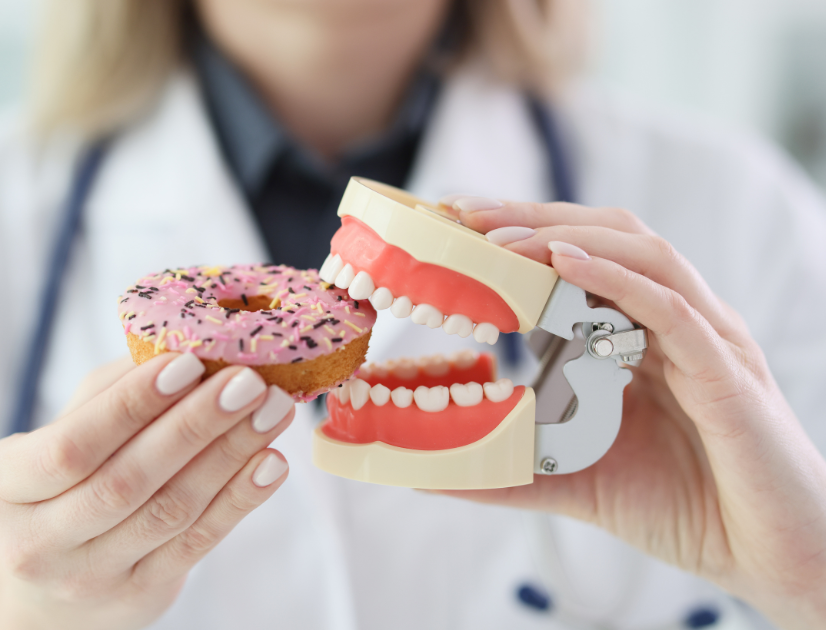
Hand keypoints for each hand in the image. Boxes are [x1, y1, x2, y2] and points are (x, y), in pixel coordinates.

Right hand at [0, 354, 294, 629]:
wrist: (54, 580)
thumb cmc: (68, 478)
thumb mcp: (69, 428)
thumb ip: (117, 388)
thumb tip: (188, 342)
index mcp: (3, 485)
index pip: (71, 445)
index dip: (132, 404)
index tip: (189, 363)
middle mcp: (37, 540)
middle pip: (126, 481)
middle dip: (195, 425)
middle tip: (248, 382)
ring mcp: (88, 577)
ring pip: (170, 511)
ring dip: (230, 455)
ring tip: (272, 411)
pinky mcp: (139, 594)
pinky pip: (197, 544)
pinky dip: (240, 500)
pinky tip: (272, 462)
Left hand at [442, 197, 825, 628]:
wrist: (769, 558)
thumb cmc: (685, 508)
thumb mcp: (577, 480)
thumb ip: (511, 470)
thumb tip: (432, 472)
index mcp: (645, 337)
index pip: (584, 258)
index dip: (523, 234)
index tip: (456, 227)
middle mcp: (678, 323)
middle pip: (609, 236)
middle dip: (534, 217)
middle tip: (463, 214)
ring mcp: (708, 341)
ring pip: (644, 254)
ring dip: (569, 235)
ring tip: (501, 237)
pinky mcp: (727, 374)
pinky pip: (675, 310)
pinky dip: (620, 279)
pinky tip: (569, 262)